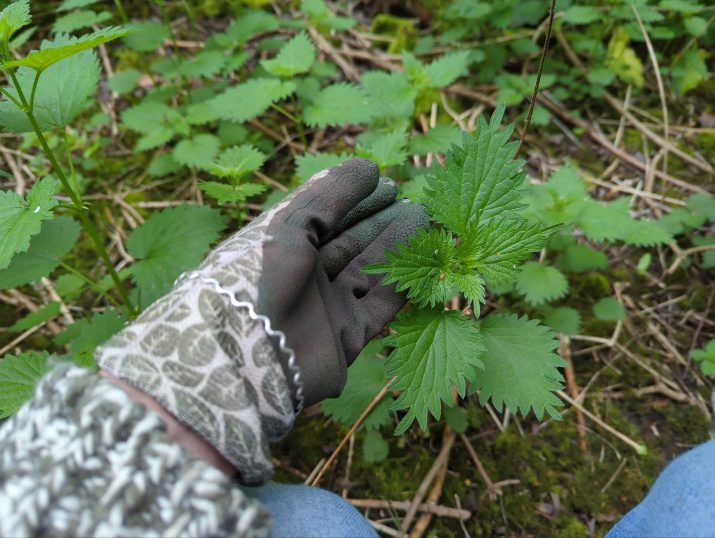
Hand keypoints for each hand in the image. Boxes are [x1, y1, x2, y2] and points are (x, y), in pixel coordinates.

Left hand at [251, 158, 428, 405]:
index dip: (356, 200)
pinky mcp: (347, 336)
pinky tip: (423, 260)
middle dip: (381, 221)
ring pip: (370, 271)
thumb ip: (329, 194)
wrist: (247, 353)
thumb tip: (367, 166)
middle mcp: (305, 276)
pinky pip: (380, 305)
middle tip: (413, 201)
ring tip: (424, 218)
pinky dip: (402, 283)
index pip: (327, 218)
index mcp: (284, 247)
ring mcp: (327, 307)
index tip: (388, 183)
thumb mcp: (289, 223)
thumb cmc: (258, 276)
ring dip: (397, 246)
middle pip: (351, 243)